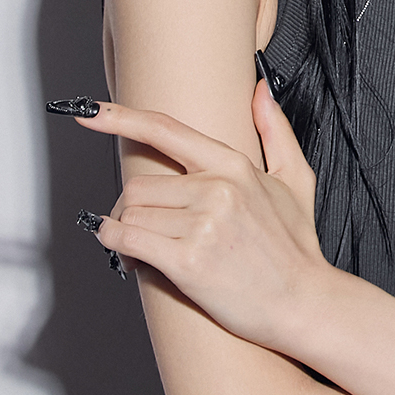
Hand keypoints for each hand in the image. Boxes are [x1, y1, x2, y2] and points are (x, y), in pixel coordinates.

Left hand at [79, 85, 326, 360]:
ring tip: (145, 245)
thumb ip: (275, 130)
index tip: (90, 112)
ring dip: (127, 229)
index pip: (166, 130)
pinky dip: (118, 244)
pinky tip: (127, 252)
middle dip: (134, 207)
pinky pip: (131, 240)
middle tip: (145, 225)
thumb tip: (259, 90)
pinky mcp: (188, 262)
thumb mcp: (296, 179)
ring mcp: (201, 225)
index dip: (122, 118)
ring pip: (131, 212)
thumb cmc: (297, 248)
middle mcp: (215, 189)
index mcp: (234, 164)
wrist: (304, 304)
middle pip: (139, 183)